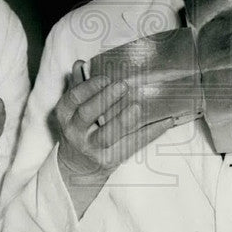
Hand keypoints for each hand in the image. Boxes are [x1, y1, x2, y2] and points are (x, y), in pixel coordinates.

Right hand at [55, 60, 175, 180]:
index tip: (105, 77)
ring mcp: (92, 148)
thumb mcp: (73, 110)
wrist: (77, 168)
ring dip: (123, 120)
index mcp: (66, 114)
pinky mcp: (110, 159)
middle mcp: (76, 132)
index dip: (89, 87)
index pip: (74, 98)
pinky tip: (165, 120)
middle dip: (104, 99)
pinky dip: (150, 133)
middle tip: (123, 85)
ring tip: (138, 107)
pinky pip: (131, 145)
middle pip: (87, 114)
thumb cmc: (79, 130)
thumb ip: (78, 86)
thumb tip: (81, 64)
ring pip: (107, 135)